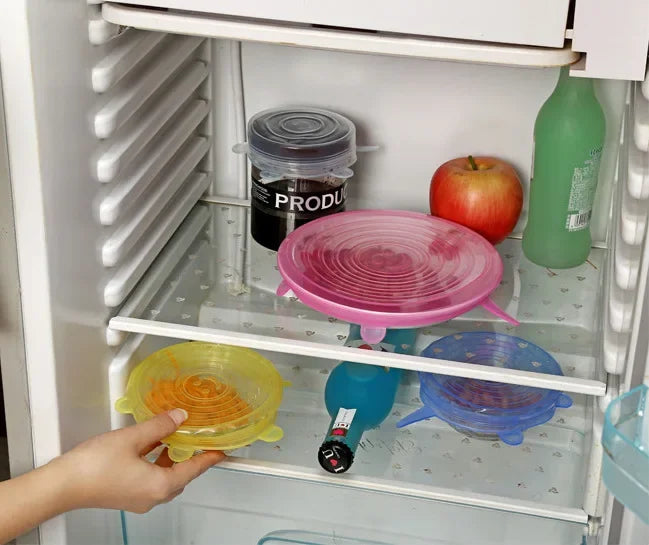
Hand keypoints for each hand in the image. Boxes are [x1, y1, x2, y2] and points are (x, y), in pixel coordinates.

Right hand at [51, 408, 224, 513]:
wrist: (61, 486)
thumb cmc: (92, 468)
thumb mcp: (132, 438)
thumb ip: (159, 426)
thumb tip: (179, 417)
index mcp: (159, 486)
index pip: (195, 469)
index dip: (210, 457)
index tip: (222, 450)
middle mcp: (152, 497)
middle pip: (182, 475)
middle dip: (191, 456)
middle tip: (198, 438)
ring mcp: (138, 499)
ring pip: (166, 477)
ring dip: (172, 458)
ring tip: (175, 437)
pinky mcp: (126, 496)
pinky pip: (151, 479)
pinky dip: (157, 463)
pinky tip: (151, 446)